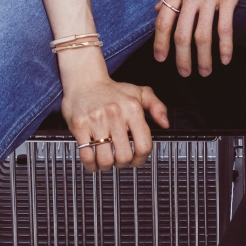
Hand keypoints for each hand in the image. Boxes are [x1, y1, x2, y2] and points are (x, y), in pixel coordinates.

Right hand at [60, 48, 169, 171]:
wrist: (84, 80)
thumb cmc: (112, 90)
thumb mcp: (139, 93)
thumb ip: (157, 106)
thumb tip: (165, 123)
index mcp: (133, 109)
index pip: (144, 145)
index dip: (141, 159)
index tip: (137, 160)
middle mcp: (115, 114)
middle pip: (124, 156)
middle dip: (123, 164)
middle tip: (120, 160)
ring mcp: (96, 121)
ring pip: (105, 159)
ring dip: (107, 166)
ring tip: (107, 161)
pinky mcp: (79, 126)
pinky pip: (86, 155)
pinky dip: (91, 165)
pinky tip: (93, 162)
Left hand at [153, 0, 245, 76]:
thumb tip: (158, 10)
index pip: (163, 21)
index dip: (160, 43)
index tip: (160, 58)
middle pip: (182, 34)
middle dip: (181, 58)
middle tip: (183, 73)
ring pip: (203, 35)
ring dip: (202, 58)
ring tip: (204, 71)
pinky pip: (225, 27)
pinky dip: (225, 46)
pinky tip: (226, 58)